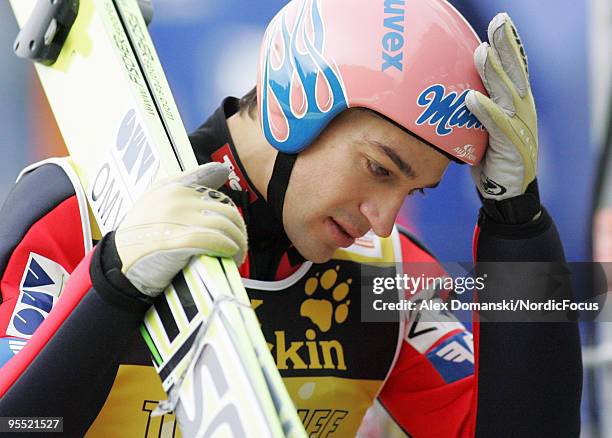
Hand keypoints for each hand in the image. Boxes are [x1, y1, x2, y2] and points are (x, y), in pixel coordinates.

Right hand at [115, 162, 247, 296]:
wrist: (118, 265)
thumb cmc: (141, 235)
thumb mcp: (156, 200)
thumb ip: (188, 183)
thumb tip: (222, 170)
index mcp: (173, 187)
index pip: (215, 191)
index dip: (229, 211)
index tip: (232, 228)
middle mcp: (177, 199)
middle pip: (227, 211)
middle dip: (238, 231)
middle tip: (238, 247)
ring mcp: (177, 218)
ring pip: (225, 226)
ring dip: (238, 243)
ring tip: (236, 256)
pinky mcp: (178, 240)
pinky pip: (216, 240)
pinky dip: (228, 248)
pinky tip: (230, 256)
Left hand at [466, 13, 538, 215]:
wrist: (506, 192)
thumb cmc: (492, 157)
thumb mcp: (483, 127)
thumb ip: (474, 108)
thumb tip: (451, 91)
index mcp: (515, 104)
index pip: (513, 69)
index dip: (508, 46)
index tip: (500, 22)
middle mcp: (521, 110)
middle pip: (514, 73)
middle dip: (506, 47)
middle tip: (498, 23)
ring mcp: (519, 127)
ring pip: (507, 94)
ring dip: (493, 73)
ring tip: (482, 52)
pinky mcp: (510, 146)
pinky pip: (496, 125)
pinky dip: (484, 110)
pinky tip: (471, 97)